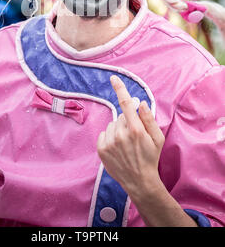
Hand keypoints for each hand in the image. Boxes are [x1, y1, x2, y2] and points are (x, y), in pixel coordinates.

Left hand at [97, 75, 164, 200]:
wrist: (139, 181)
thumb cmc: (150, 157)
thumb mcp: (157, 138)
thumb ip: (149, 119)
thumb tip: (140, 103)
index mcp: (136, 129)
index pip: (126, 104)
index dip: (120, 89)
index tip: (113, 78)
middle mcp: (121, 134)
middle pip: (121, 116)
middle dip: (127, 121)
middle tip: (134, 135)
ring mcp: (110, 142)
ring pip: (112, 125)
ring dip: (118, 130)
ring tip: (126, 144)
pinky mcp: (101, 149)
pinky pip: (104, 133)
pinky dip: (110, 137)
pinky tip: (118, 148)